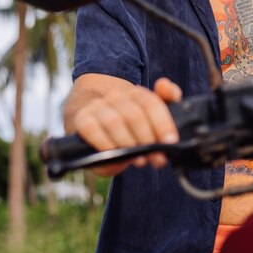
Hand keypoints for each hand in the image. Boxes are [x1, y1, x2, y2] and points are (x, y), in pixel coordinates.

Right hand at [67, 74, 181, 176]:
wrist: (96, 123)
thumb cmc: (128, 128)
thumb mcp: (149, 122)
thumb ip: (164, 112)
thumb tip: (167, 99)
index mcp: (137, 94)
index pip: (151, 103)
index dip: (163, 123)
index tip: (170, 141)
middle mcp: (117, 96)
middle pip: (135, 114)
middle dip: (147, 139)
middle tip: (155, 157)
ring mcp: (99, 106)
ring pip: (114, 121)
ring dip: (128, 143)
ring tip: (138, 158)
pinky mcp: (83, 118)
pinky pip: (92, 129)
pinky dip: (105, 144)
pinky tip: (113, 153)